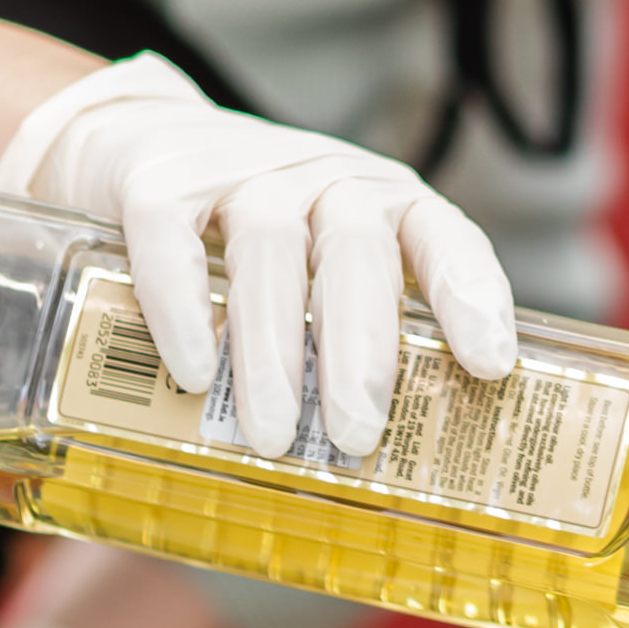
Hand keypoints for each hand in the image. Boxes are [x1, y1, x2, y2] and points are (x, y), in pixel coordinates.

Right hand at [0, 52, 516, 459]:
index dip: (472, 296)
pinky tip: (195, 373)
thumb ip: (353, 349)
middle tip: (357, 436)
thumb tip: (380, 484)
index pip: (445, 238)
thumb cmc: (256, 237)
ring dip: (273, 349)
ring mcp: (245, 169)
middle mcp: (327, 179)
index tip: (491, 366)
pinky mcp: (161, 178)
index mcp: (387, 205)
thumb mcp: (323, 273)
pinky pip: (172, 237)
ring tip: (272, 436)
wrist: (137, 142)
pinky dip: (182, 307)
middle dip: (361, 349)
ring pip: (268, 249)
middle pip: (356, 252)